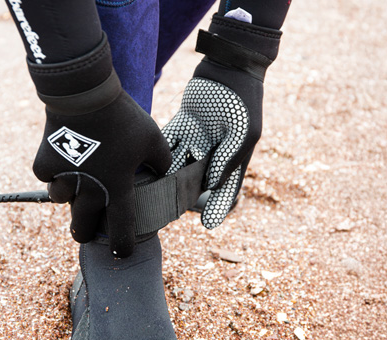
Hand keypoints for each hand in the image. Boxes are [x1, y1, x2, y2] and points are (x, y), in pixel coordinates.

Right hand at [30, 36, 170, 256]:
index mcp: (117, 187)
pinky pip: (47, 176)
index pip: (122, 227)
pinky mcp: (44, 164)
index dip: (122, 245)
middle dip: (84, 232)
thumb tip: (165, 171)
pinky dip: (52, 171)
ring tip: (76, 183)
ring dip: (68, 195)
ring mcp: (64, 178)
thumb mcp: (153, 137)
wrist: (84, 94)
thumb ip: (162, 160)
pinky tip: (62, 157)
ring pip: (60, 200)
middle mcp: (89, 189)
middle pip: (81, 227)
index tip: (121, 253)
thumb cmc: (122, 117)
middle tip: (86, 230)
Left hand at [163, 15, 280, 228]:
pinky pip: (168, 142)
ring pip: (180, 163)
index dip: (218, 207)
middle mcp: (215, 151)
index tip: (208, 224)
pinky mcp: (183, 124)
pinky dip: (158, 154)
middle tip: (169, 213)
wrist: (229, 67)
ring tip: (151, 195)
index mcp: (234, 157)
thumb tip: (210, 186)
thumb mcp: (241, 133)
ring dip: (166, 177)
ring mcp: (198, 138)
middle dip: (184, 197)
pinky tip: (143, 167)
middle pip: (198, 181)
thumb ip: (226, 160)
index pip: (226, 188)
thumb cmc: (242, 101)